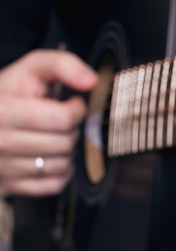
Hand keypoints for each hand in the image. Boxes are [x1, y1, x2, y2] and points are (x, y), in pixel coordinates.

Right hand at [0, 50, 97, 195]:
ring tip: (56, 136)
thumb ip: (63, 65)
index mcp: (3, 111)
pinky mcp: (9, 185)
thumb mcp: (32, 68)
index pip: (61, 119)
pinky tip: (53, 156)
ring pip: (61, 165)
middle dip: (72, 129)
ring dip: (67, 151)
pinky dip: (62, 172)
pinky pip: (54, 185)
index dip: (76, 109)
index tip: (71, 104)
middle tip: (63, 120)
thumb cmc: (12, 91)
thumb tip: (92, 81)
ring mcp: (2, 167)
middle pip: (64, 143)